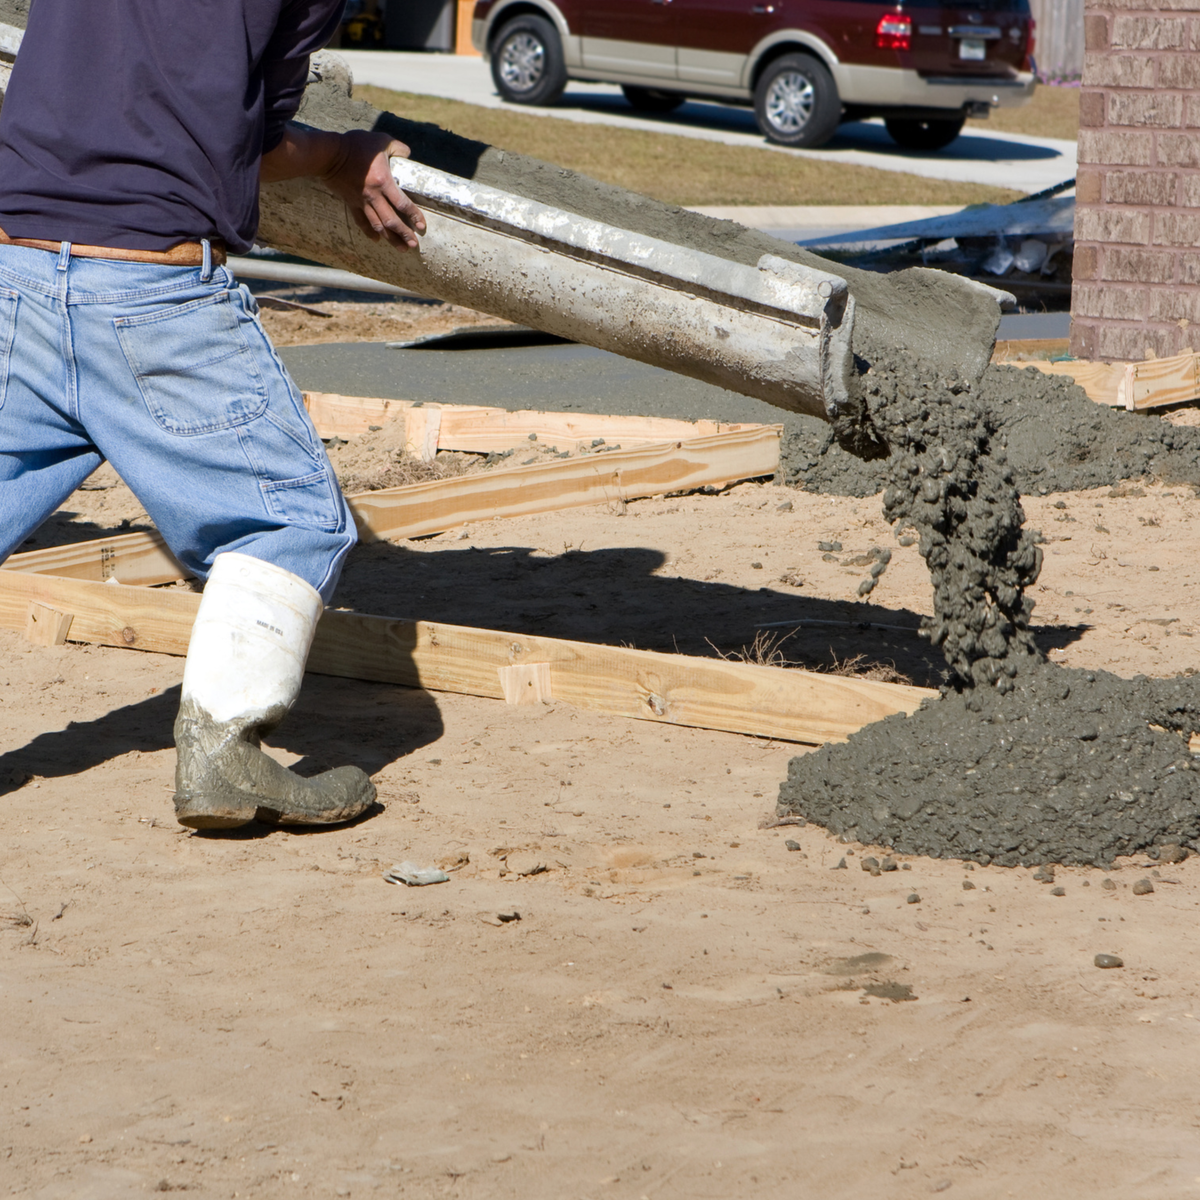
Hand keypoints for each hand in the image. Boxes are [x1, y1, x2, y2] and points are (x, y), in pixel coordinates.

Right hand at [322, 130, 426, 250]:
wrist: (329, 154)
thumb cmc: (355, 145)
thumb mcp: (381, 140)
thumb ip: (398, 147)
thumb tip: (408, 154)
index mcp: (383, 182)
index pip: (402, 204)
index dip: (414, 215)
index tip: (421, 226)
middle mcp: (374, 196)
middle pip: (391, 220)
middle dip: (404, 234)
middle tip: (413, 244)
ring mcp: (361, 201)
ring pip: (378, 225)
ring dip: (390, 238)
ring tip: (401, 248)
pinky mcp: (351, 202)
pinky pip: (361, 221)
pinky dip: (369, 232)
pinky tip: (377, 239)